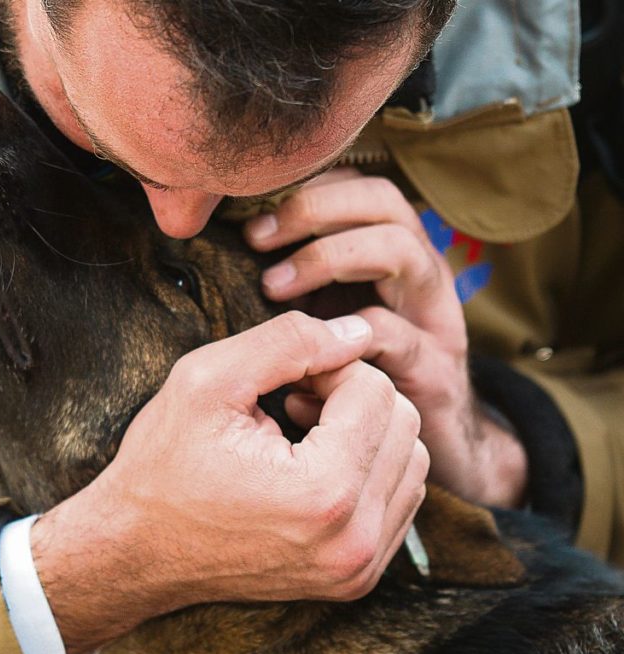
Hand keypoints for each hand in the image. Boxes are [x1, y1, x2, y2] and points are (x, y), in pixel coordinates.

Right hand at [31, 311, 427, 653]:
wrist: (134, 550)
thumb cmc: (162, 463)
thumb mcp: (208, 379)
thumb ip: (289, 341)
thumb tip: (358, 331)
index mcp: (324, 491)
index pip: (377, 390)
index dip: (332, 368)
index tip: (287, 382)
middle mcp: (354, 540)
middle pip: (404, 425)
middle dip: (354, 399)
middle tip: (296, 403)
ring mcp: (357, 568)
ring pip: (412, 463)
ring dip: (366, 435)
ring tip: (305, 434)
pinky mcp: (354, 578)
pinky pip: (398, 502)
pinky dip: (367, 472)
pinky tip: (315, 467)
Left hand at [244, 169, 526, 508]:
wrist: (424, 453)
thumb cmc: (356, 379)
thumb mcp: (323, 322)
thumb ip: (292, 287)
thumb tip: (231, 254)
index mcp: (393, 257)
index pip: (361, 188)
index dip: (311, 188)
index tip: (252, 218)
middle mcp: (420, 277)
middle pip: (386, 202)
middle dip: (316, 210)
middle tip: (257, 240)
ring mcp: (434, 320)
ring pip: (403, 251)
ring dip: (330, 258)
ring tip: (274, 288)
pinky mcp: (436, 371)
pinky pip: (398, 336)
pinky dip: (343, 342)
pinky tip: (298, 366)